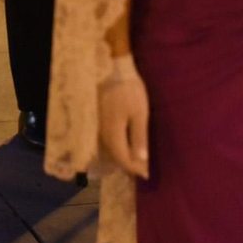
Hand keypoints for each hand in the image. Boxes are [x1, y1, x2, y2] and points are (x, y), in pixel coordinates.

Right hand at [98, 54, 149, 178]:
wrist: (112, 68)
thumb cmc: (129, 90)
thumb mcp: (139, 114)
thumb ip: (139, 138)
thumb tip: (141, 162)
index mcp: (112, 134)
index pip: (122, 159)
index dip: (134, 168)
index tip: (146, 174)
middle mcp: (101, 133)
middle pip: (114, 155)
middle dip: (127, 164)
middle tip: (141, 169)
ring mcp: (97, 125)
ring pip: (108, 148)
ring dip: (121, 155)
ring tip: (133, 159)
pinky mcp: (97, 119)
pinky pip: (106, 138)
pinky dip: (116, 145)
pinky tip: (123, 143)